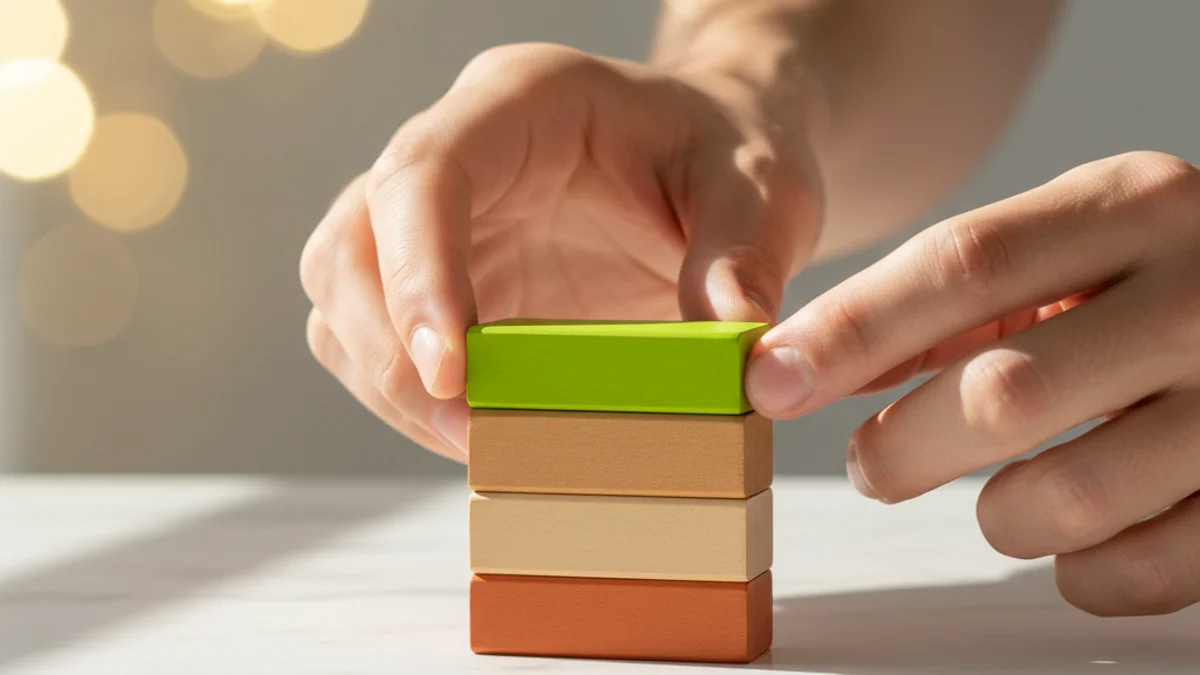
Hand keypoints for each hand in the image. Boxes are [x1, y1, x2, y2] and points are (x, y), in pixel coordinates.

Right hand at [300, 43, 819, 461]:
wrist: (711, 167)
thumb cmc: (724, 158)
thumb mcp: (757, 192)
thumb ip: (741, 259)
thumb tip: (733, 353)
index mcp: (519, 101)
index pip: (425, 173)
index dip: (419, 272)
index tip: (451, 369)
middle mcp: (455, 153)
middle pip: (354, 241)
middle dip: (389, 348)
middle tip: (468, 431)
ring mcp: (437, 219)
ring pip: (341, 295)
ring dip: (387, 381)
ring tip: (474, 442)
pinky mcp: (440, 279)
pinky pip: (375, 338)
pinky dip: (405, 395)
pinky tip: (473, 429)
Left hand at [746, 151, 1199, 616]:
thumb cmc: (1153, 284)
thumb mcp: (1067, 250)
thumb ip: (945, 301)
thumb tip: (805, 364)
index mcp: (1132, 208)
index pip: (964, 264)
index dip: (851, 329)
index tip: (769, 378)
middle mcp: (1199, 293)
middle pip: (1004, 391)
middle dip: (904, 446)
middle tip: (871, 465)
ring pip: (1069, 497)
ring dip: (997, 517)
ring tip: (994, 500)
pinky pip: (1141, 570)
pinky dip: (1080, 571)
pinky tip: (1075, 537)